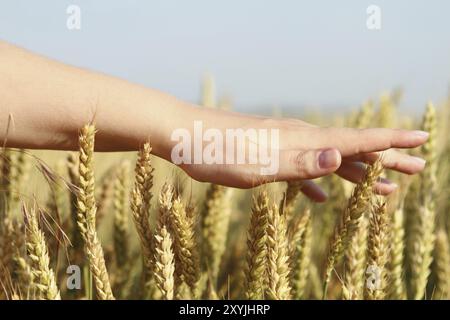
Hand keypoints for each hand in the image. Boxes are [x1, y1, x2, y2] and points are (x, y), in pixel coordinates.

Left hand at [179, 115, 427, 201]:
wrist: (184, 136)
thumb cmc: (217, 152)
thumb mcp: (259, 164)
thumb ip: (301, 163)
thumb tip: (341, 156)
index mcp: (304, 141)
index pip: (358, 139)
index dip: (391, 142)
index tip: (421, 141)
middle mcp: (300, 140)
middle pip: (352, 149)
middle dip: (385, 159)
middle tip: (416, 168)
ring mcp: (285, 146)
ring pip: (330, 160)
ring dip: (357, 173)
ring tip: (381, 185)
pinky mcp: (269, 155)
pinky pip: (303, 171)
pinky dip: (319, 184)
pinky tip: (322, 197)